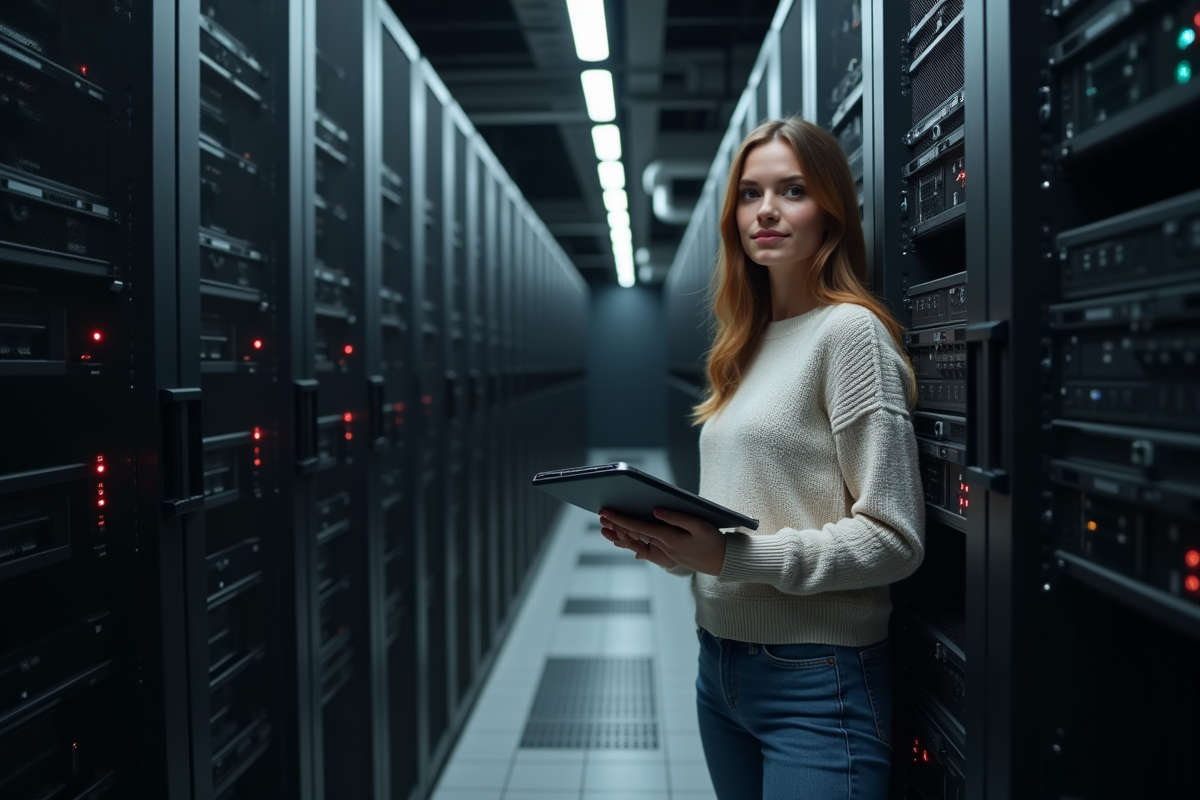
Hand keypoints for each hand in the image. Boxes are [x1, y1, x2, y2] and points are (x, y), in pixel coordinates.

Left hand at [598, 507, 726, 575]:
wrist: (723, 562)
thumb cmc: (713, 541)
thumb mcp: (699, 524)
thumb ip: (677, 517)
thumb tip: (655, 511)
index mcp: (669, 538)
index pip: (639, 527)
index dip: (621, 519)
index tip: (607, 512)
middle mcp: (663, 547)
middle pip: (634, 536)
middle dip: (616, 526)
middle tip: (601, 516)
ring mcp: (665, 553)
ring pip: (637, 543)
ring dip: (621, 535)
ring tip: (606, 528)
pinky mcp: (668, 555)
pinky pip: (646, 549)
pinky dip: (633, 543)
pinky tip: (624, 539)